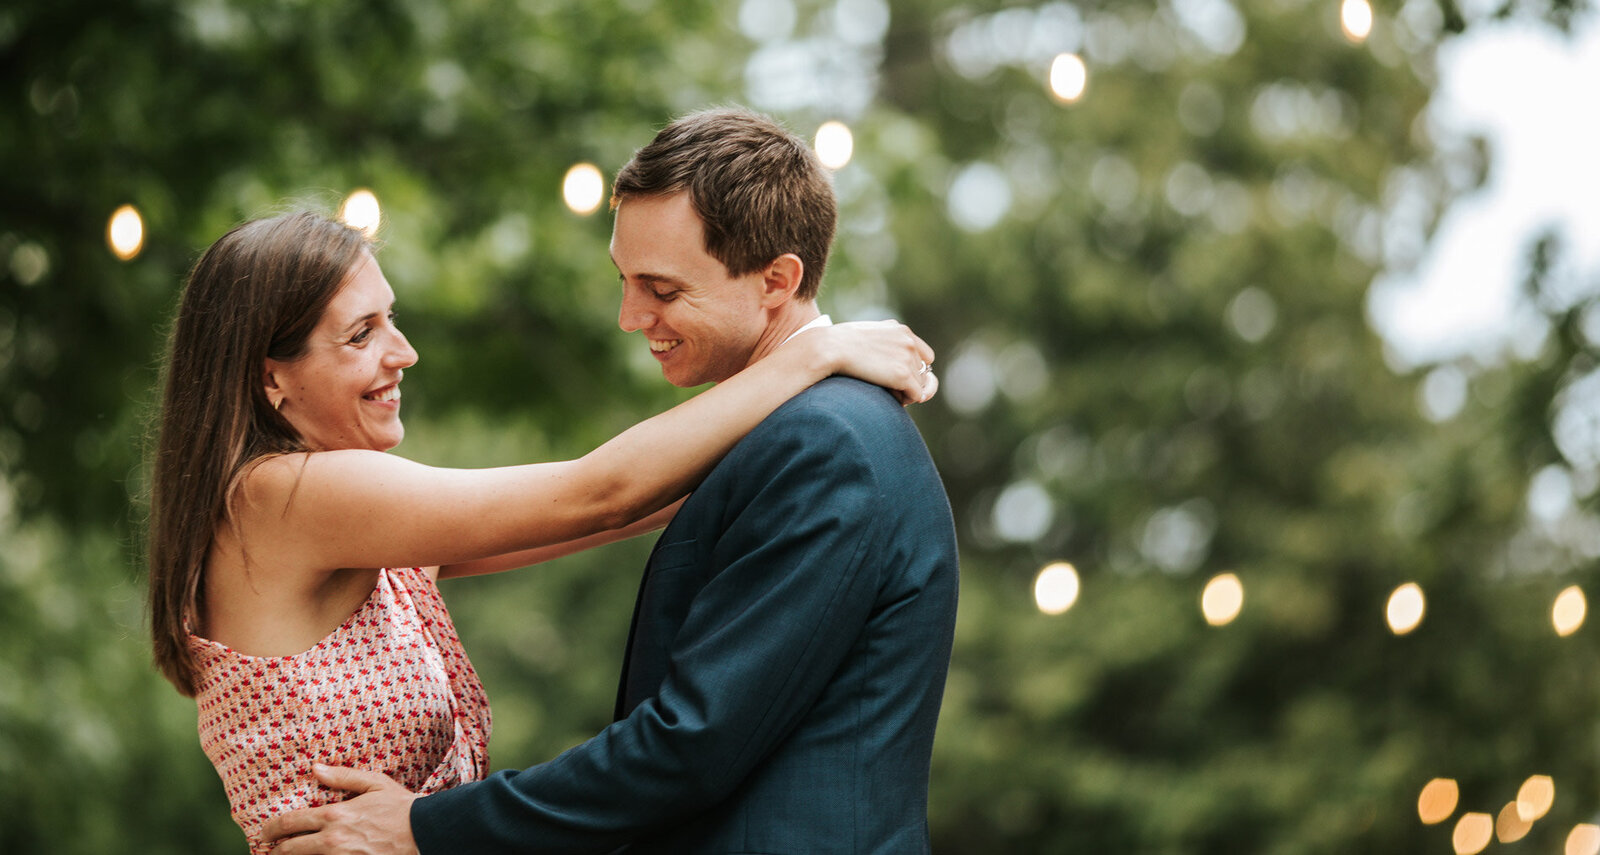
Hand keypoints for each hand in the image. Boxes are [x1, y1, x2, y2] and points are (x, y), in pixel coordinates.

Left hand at [260, 764, 421, 854]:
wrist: (426, 833)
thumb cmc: (403, 807)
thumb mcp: (375, 783)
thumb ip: (343, 776)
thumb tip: (315, 768)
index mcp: (334, 815)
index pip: (289, 823)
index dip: (271, 828)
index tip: (266, 832)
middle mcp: (332, 840)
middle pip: (289, 850)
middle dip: (278, 850)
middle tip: (274, 848)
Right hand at [803, 320, 938, 404]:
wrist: (828, 348)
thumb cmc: (836, 346)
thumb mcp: (863, 338)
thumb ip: (880, 346)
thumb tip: (889, 368)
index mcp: (899, 329)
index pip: (923, 354)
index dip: (914, 368)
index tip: (898, 376)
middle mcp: (908, 341)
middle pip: (923, 371)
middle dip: (910, 382)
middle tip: (889, 388)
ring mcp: (907, 357)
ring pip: (920, 384)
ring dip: (906, 392)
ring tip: (885, 393)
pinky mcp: (903, 374)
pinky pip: (917, 395)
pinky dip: (905, 400)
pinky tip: (888, 398)